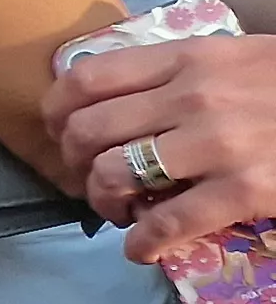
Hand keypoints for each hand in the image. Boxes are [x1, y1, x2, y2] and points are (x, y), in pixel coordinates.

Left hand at [46, 34, 275, 256]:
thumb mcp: (237, 56)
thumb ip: (181, 71)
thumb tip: (120, 96)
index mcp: (188, 57)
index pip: (86, 78)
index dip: (57, 112)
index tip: (61, 133)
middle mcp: (193, 95)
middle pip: (88, 131)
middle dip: (75, 163)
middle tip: (89, 179)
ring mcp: (219, 143)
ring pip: (116, 175)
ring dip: (103, 201)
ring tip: (118, 210)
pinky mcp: (245, 189)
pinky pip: (167, 222)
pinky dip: (142, 241)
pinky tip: (140, 248)